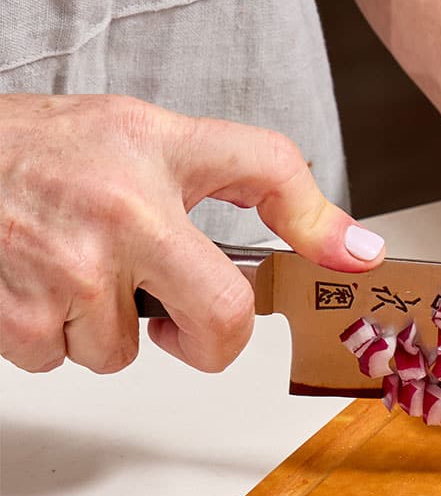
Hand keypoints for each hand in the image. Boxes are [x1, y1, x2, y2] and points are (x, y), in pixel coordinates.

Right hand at [0, 94, 384, 373]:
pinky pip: (61, 359)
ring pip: (122, 351)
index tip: (350, 261)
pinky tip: (37, 284)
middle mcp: (120, 211)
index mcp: (156, 155)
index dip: (317, 222)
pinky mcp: (18, 316)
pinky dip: (51, 335)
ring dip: (103, 327)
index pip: (269, 169)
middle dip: (208, 338)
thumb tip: (352, 247)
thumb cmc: (43, 149)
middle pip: (222, 317)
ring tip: (75, 269)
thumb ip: (249, 181)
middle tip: (177, 317)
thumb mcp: (147, 136)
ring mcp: (68, 269)